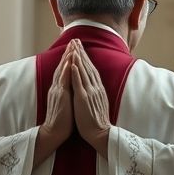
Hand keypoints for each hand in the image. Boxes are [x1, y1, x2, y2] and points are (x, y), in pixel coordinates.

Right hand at [34, 46, 73, 166]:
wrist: (54, 133)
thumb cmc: (62, 120)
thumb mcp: (66, 102)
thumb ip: (67, 92)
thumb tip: (73, 85)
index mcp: (59, 89)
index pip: (65, 70)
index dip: (69, 58)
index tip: (75, 47)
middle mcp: (57, 87)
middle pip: (63, 66)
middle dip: (69, 53)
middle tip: (74, 40)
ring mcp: (58, 91)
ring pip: (63, 70)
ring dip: (68, 57)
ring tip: (73, 45)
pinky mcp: (61, 96)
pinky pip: (64, 81)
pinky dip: (67, 70)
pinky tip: (70, 62)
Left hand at [68, 40, 112, 155]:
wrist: (100, 134)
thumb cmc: (97, 122)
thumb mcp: (99, 103)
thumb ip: (96, 92)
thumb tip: (94, 85)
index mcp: (98, 89)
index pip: (91, 69)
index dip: (86, 58)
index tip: (80, 48)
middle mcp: (95, 88)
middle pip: (88, 67)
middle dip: (81, 53)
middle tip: (76, 40)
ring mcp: (89, 93)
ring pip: (83, 72)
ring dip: (78, 58)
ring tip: (73, 47)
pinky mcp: (83, 99)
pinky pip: (79, 83)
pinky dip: (76, 73)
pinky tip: (72, 64)